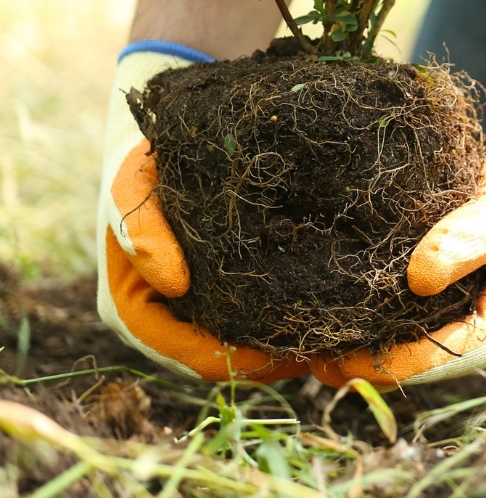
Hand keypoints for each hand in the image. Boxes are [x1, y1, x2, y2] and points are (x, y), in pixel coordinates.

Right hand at [98, 47, 307, 382]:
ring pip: (247, 341)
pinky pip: (262, 313)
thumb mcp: (134, 182)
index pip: (188, 356)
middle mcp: (168, 316)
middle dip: (271, 360)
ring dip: (287, 344)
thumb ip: (139, 224)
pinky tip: (335, 307)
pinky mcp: (230, 285)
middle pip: (224, 358)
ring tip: (339, 336)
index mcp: (134, 306)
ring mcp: (198, 305)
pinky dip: (294, 315)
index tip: (279, 356)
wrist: (170, 134)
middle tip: (326, 353)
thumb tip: (172, 281)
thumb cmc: (147, 160)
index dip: (233, 363)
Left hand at [309, 61, 485, 386]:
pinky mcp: (470, 302)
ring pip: (427, 345)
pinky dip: (390, 322)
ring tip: (320, 345)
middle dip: (377, 362)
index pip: (448, 357)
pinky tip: (349, 317)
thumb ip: (462, 243)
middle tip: (315, 359)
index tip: (339, 361)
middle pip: (433, 362)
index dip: (392, 363)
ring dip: (380, 345)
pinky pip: (427, 322)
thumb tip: (414, 281)